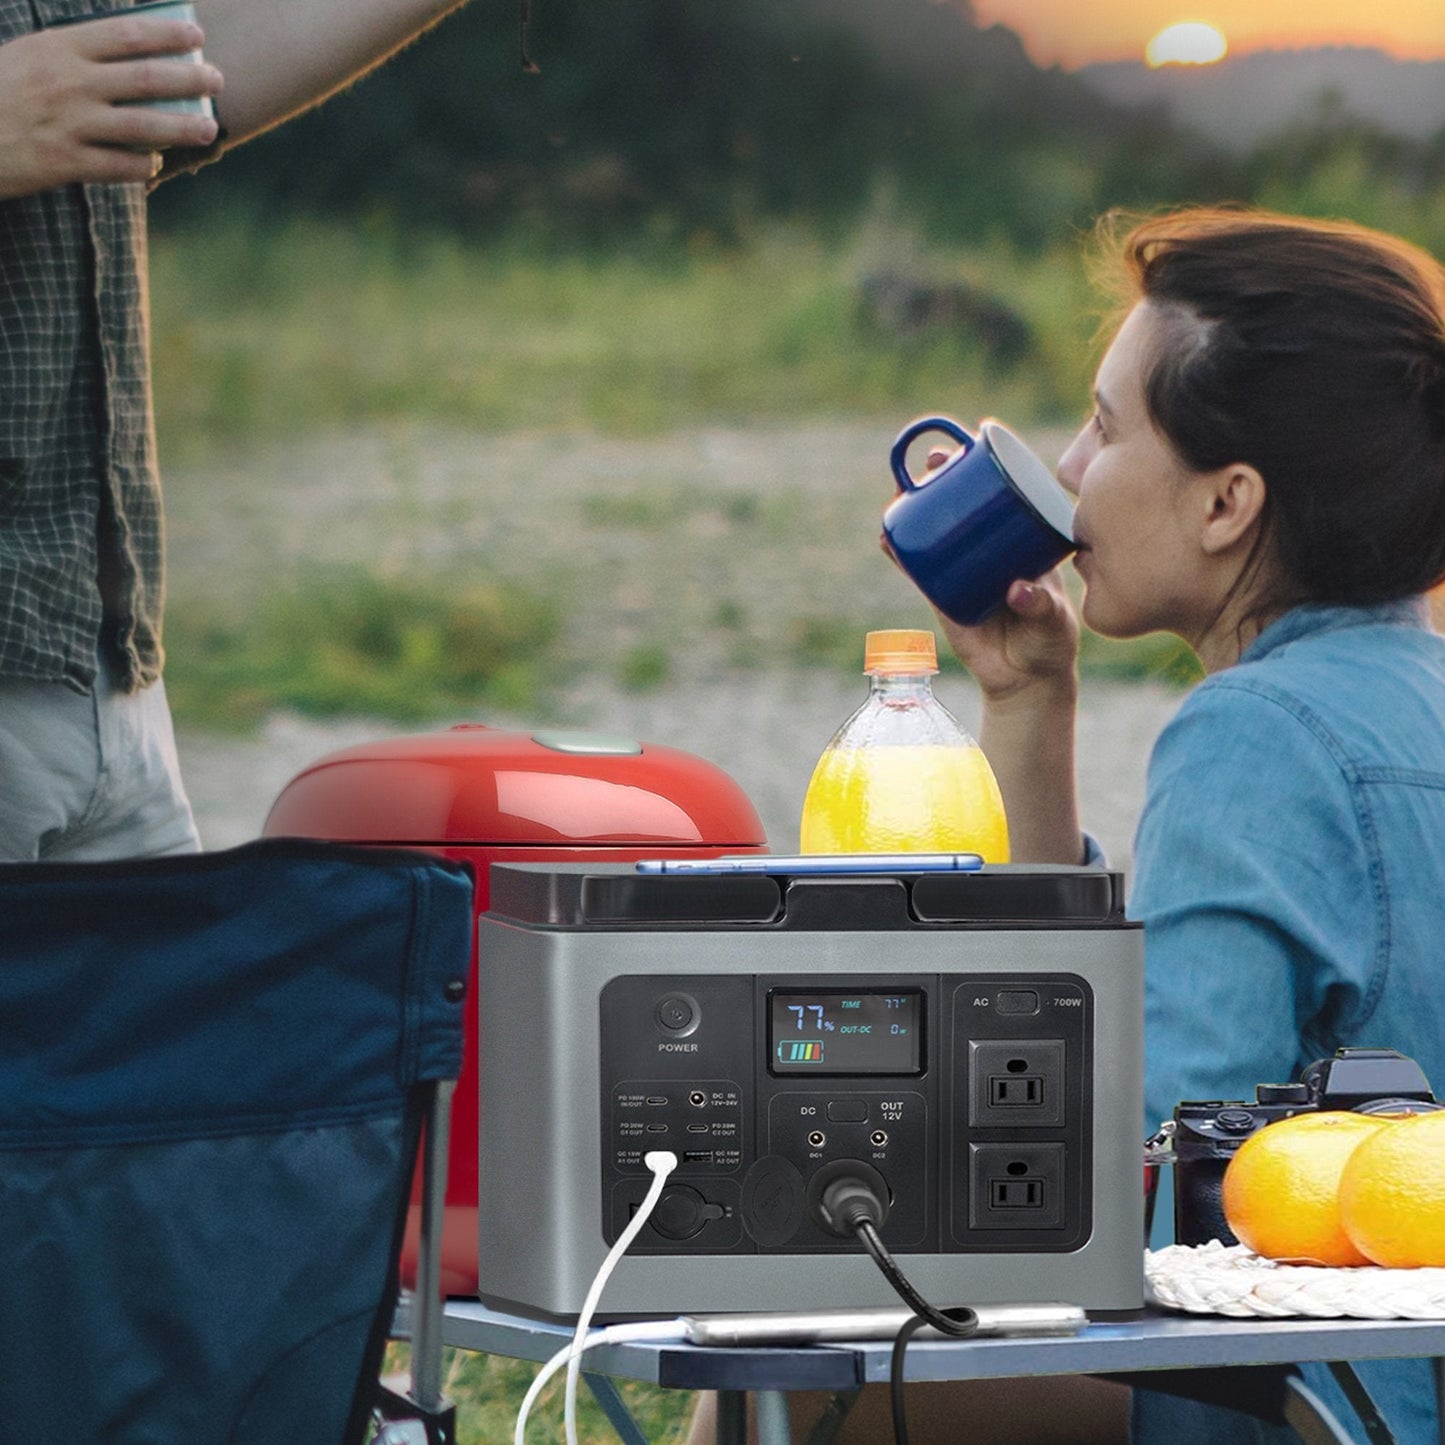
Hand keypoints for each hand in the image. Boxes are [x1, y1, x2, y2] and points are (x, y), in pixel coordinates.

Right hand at [0, 15, 221, 198]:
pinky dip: (144, 164)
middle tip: (217, 79)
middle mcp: (69, 83)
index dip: (167, 34)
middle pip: (145, 79)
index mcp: (57, 48)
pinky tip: (156, 161)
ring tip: (210, 128)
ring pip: (143, 126)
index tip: (197, 36)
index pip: (124, 34)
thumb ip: (72, 53)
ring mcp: (70, 125)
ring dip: (183, 127)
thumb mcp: (27, 55)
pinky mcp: (66, 163)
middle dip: (188, 79)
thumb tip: (126, 49)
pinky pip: (121, 166)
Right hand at [881, 447, 1079, 702]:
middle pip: (963, 504)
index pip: (1003, 495)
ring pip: (935, 530)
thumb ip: (1040, 607)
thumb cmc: (1049, 643)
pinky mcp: (941, 594)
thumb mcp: (1053, 623)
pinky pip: (918, 567)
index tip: (973, 448)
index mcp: (1022, 541)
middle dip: (944, 477)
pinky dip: (901, 551)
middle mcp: (989, 548)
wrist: (1024, 680)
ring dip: (916, 506)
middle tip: (935, 460)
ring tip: (900, 491)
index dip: (985, 468)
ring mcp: (963, 569)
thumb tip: (1016, 590)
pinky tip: (886, 536)